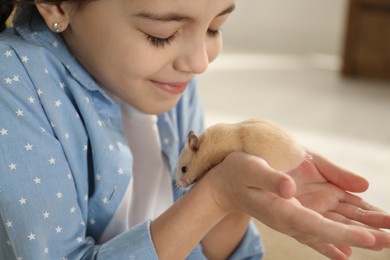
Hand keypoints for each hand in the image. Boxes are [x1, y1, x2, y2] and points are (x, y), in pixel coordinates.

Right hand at [206, 151, 389, 259]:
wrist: (226, 184)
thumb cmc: (236, 172)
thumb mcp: (251, 169)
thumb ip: (270, 179)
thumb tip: (291, 190)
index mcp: (282, 210)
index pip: (318, 226)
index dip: (345, 233)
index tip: (371, 238)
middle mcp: (292, 217)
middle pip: (332, 230)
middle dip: (363, 235)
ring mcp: (294, 214)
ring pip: (331, 226)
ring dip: (358, 231)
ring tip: (387, 234)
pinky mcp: (295, 209)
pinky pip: (321, 225)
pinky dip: (338, 236)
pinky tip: (347, 250)